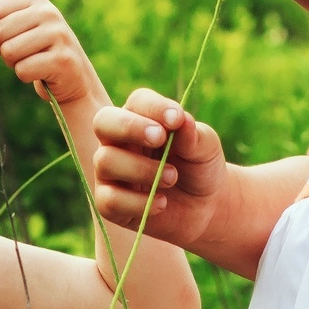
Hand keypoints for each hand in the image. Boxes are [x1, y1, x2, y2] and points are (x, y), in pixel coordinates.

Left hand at [0, 0, 101, 106]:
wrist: (72, 75)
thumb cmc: (38, 49)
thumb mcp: (15, 29)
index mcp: (35, 0)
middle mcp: (48, 13)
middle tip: (8, 54)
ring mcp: (58, 35)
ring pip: (9, 51)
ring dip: (12, 62)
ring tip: (27, 61)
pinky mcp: (62, 59)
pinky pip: (23, 70)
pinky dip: (25, 75)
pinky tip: (39, 72)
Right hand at [89, 88, 226, 246]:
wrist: (204, 206)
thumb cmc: (200, 167)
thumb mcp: (206, 148)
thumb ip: (194, 135)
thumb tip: (182, 120)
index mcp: (142, 117)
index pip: (138, 102)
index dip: (154, 108)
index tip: (176, 119)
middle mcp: (118, 140)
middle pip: (103, 122)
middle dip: (129, 127)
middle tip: (159, 138)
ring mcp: (109, 171)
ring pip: (106, 161)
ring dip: (141, 169)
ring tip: (172, 178)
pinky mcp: (108, 202)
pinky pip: (109, 200)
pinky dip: (137, 202)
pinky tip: (161, 203)